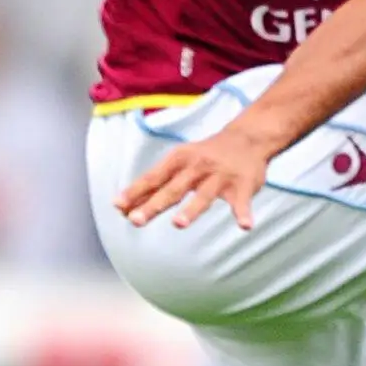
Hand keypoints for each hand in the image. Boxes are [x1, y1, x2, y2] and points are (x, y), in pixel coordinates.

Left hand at [115, 123, 271, 231]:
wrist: (247, 139)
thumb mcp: (178, 163)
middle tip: (136, 221)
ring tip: (178, 224)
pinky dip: (244, 214)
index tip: (118, 206)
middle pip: (173, 189)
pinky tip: (244, 226)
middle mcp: (197, 167)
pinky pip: (243, 202)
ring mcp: (221, 177)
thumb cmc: (204, 156)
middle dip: (154, 205)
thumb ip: (154, 187)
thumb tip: (121, 208)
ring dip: (191, 210)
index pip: (153, 178)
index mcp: (178, 160)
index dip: (135, 192)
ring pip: (204, 195)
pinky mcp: (243, 186)